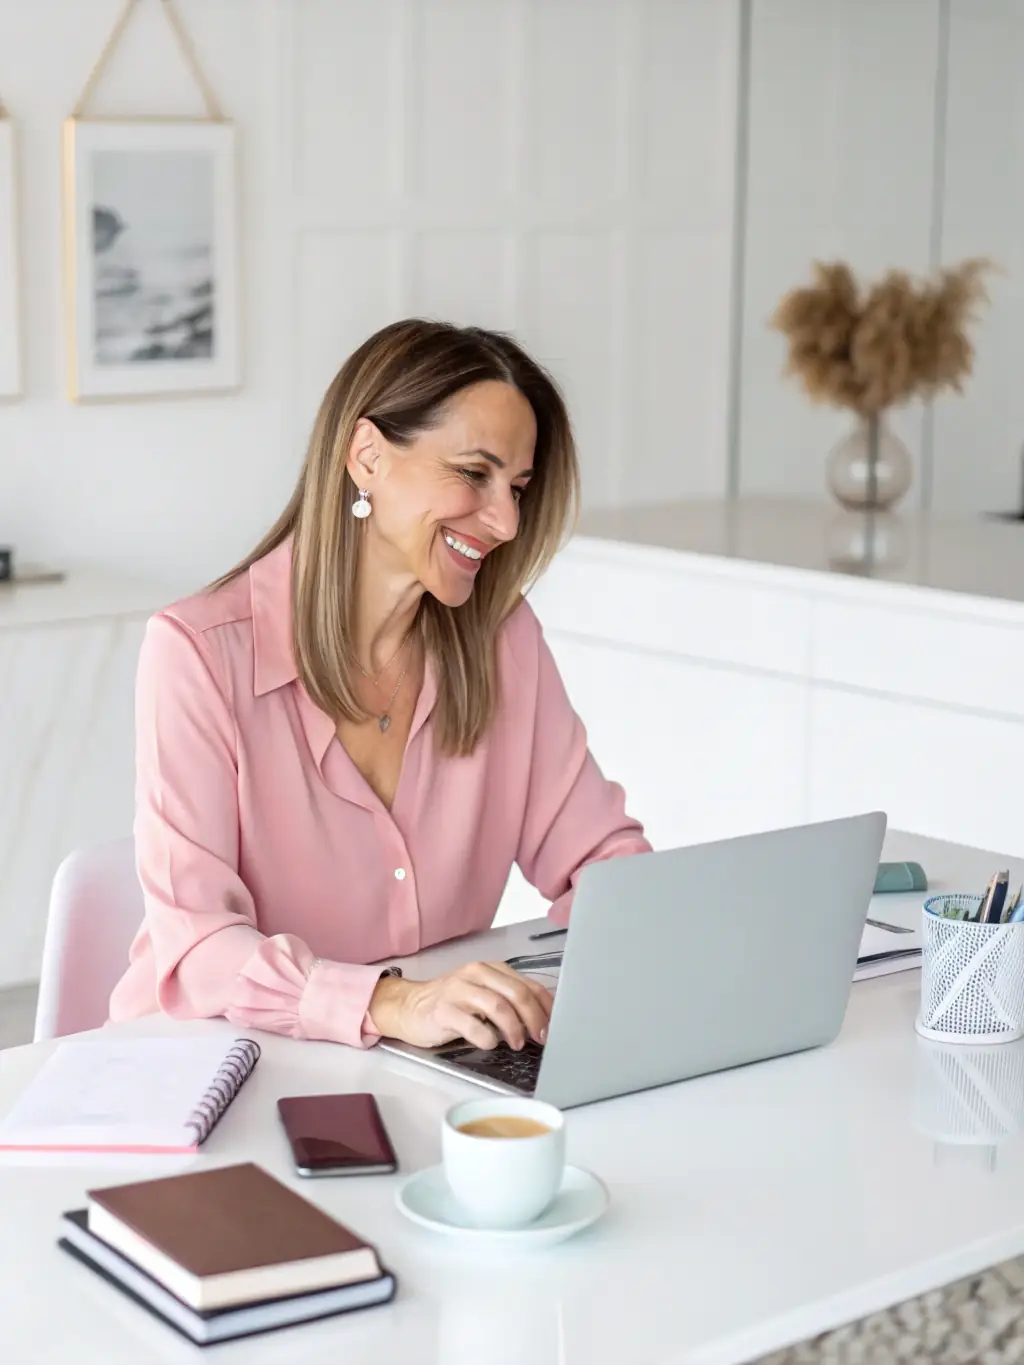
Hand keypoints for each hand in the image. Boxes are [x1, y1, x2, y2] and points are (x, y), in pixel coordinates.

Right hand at [368, 961, 553, 1050]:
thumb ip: (508, 1001)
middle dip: (534, 1019)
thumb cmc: (451, 1004)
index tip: (553, 1026)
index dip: (545, 1007)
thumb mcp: (483, 995)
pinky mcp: (443, 1010)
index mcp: (490, 969)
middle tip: (540, 1039)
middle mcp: (476, 974)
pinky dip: (487, 1038)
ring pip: (498, 1006)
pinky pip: (472, 1025)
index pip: (528, 985)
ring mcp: (458, 991)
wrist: (409, 1007)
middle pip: (516, 994)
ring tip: (517, 1044)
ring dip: (514, 1029)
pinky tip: (489, 1044)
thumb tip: (542, 1021)